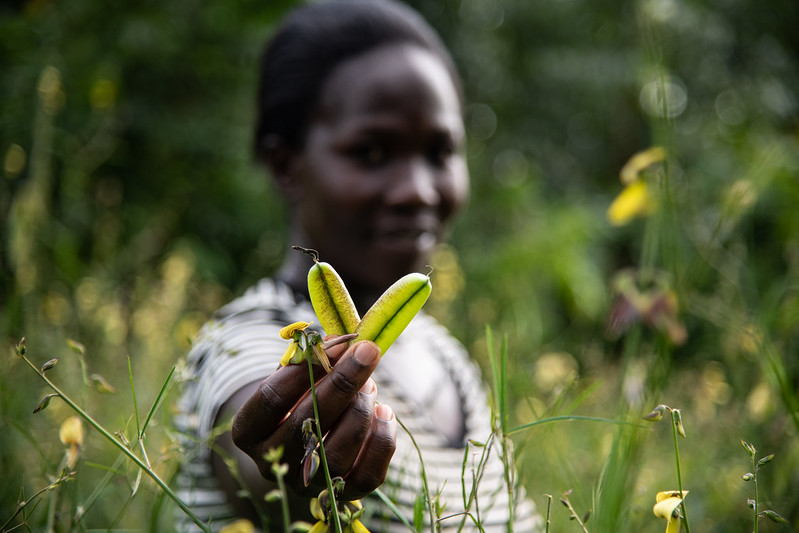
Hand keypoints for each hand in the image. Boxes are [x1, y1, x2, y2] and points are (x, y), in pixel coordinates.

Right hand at [231, 340, 396, 499]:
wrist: (306, 442)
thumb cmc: (298, 398)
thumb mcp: (294, 378)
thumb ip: (311, 361)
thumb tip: (341, 345)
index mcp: (249, 431)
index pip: (272, 398)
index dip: (306, 368)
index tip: (337, 343)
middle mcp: (275, 463)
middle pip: (306, 422)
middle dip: (342, 382)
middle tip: (367, 352)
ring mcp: (307, 485)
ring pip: (337, 453)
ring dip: (360, 410)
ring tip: (371, 385)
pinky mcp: (342, 495)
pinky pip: (367, 476)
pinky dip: (381, 441)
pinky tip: (385, 412)